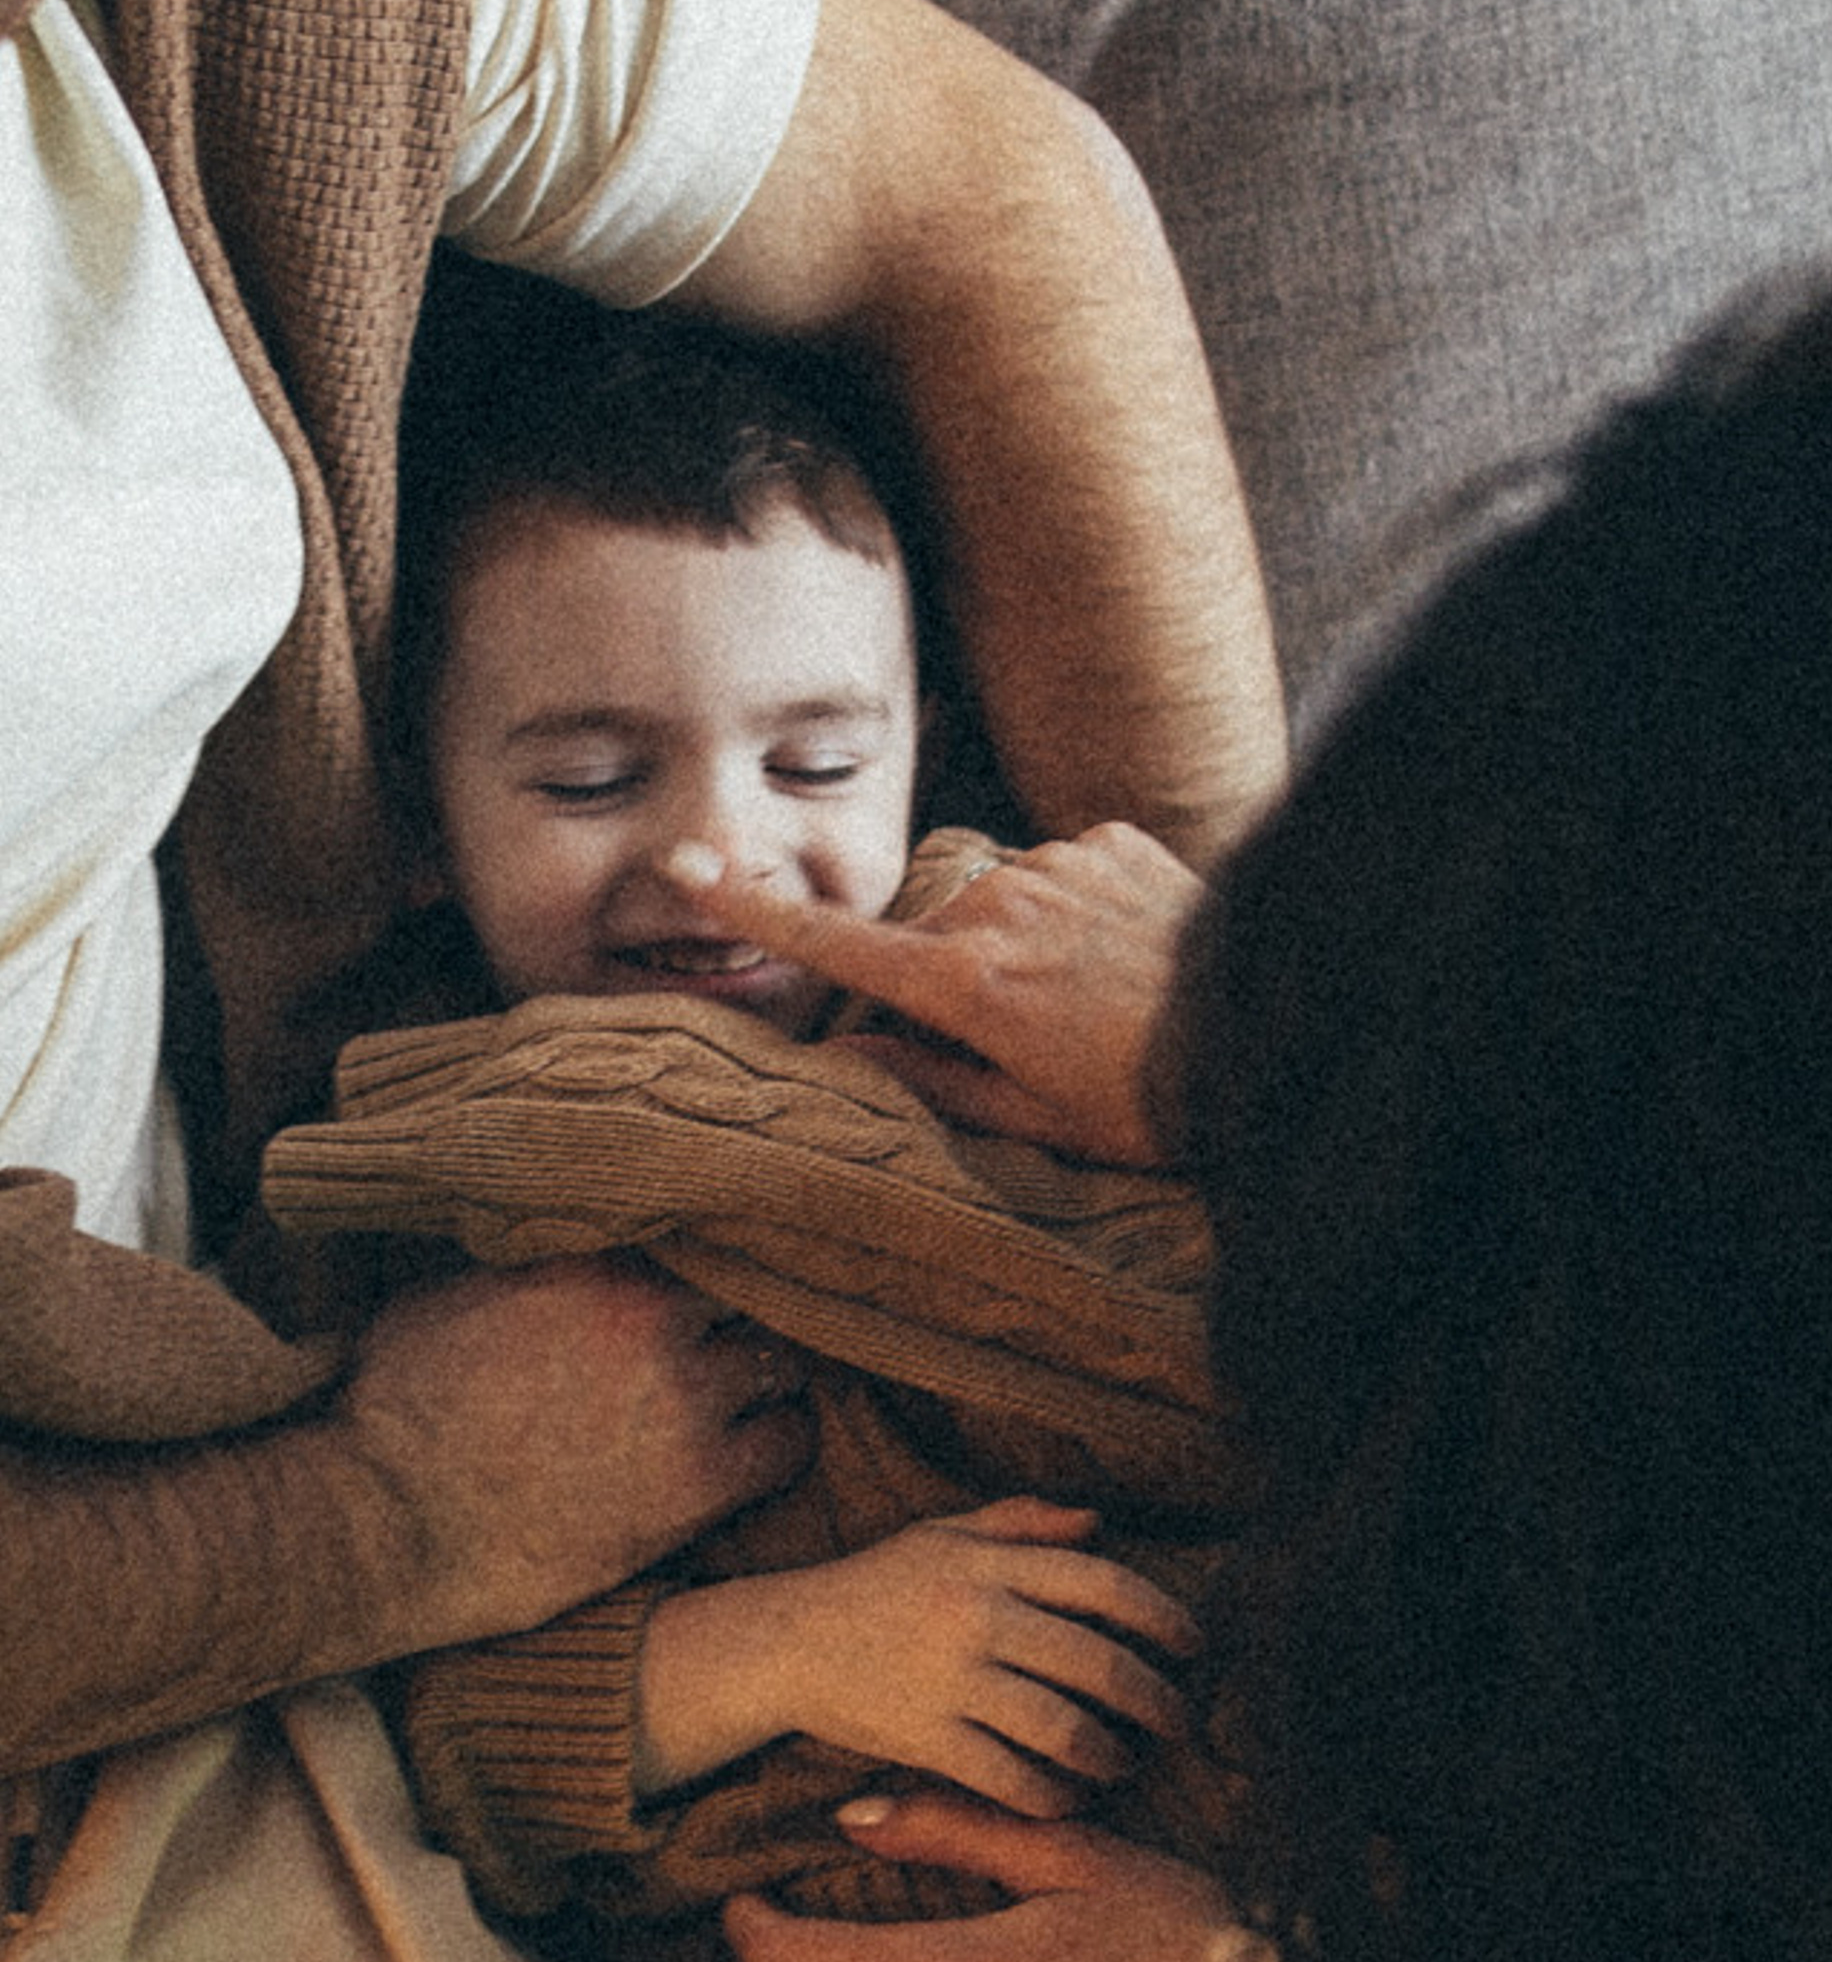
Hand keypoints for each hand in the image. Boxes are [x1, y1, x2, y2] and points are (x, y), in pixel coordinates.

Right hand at [333, 1261, 807, 1643]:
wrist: (387, 1522)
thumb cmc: (393, 1409)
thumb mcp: (447, 1292)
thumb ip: (530, 1262)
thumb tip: (559, 1239)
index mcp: (591, 1259)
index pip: (697, 1227)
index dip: (702, 1255)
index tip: (699, 1277)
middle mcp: (651, 1316)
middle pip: (751, 1288)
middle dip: (740, 1310)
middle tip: (731, 1336)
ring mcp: (684, 1399)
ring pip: (782, 1362)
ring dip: (767, 1375)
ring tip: (751, 1393)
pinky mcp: (699, 1484)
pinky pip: (790, 1445)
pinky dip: (784, 1439)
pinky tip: (764, 1446)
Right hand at [635, 1500, 1196, 1804]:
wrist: (784, 1642)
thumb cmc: (871, 1587)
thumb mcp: (941, 1535)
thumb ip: (1020, 1523)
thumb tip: (1098, 1522)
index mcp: (989, 1562)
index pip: (1103, 1584)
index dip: (1163, 1617)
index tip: (1193, 1646)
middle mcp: (977, 1615)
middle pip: (1099, 1664)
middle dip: (1156, 1701)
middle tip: (1180, 1723)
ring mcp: (952, 1679)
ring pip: (1064, 1729)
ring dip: (1111, 1755)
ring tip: (1125, 1764)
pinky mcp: (926, 1737)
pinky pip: (1012, 1777)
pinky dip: (1053, 1794)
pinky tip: (1070, 1797)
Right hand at [670, 823, 1202, 1161]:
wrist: (1270, 1029)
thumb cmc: (1149, 1101)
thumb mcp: (1035, 1122)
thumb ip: (934, 1083)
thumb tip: (854, 1060)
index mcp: (967, 982)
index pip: (839, 946)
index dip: (756, 910)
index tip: (690, 865)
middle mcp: (999, 907)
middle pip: (932, 934)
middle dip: (955, 977)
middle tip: (1031, 1040)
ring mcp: (1057, 864)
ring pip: (999, 901)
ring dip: (1021, 942)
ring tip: (1095, 999)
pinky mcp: (1110, 839)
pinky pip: (1062, 870)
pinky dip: (1075, 909)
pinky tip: (1126, 957)